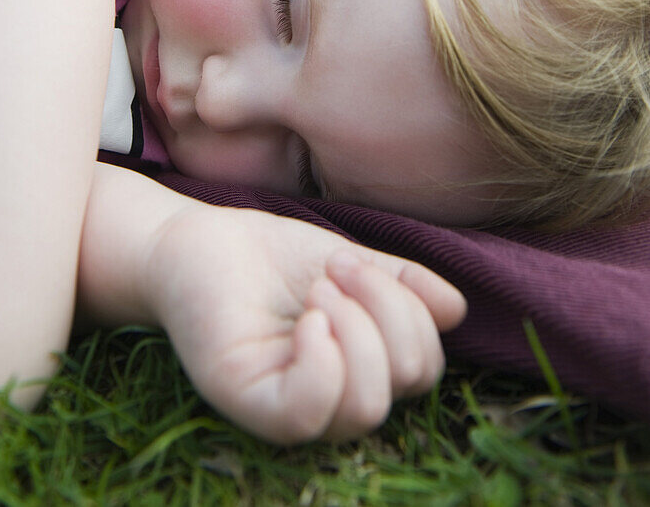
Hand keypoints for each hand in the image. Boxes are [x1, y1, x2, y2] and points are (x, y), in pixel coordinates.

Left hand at [144, 204, 465, 443]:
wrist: (194, 239)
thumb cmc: (267, 256)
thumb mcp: (348, 262)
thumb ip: (401, 283)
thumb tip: (457, 310)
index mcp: (358, 368)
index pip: (421, 367)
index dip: (408, 309)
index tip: (354, 261)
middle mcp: (329, 398)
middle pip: (405, 383)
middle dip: (386, 308)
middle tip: (334, 269)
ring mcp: (288, 406)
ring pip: (364, 406)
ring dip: (356, 327)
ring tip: (317, 292)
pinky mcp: (248, 402)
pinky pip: (308, 411)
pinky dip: (323, 360)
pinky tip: (307, 320)